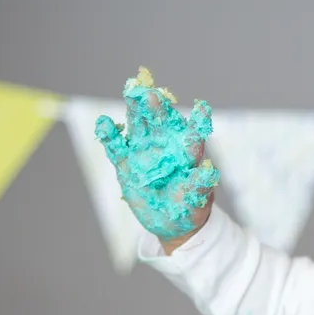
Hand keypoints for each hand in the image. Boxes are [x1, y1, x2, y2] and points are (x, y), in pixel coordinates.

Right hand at [95, 67, 218, 251]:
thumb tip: (210, 172)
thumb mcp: (196, 197)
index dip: (197, 120)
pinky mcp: (125, 163)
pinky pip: (115, 147)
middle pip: (161, 122)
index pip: (192, 133)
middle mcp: (165, 145)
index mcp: (186, 151)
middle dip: (157, 108)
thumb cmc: (188, 205)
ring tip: (131, 93)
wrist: (169, 221)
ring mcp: (143, 151)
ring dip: (134, 110)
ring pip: (138, 126)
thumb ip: (200, 183)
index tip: (202, 109)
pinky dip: (109, 135)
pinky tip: (103, 123)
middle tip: (153, 95)